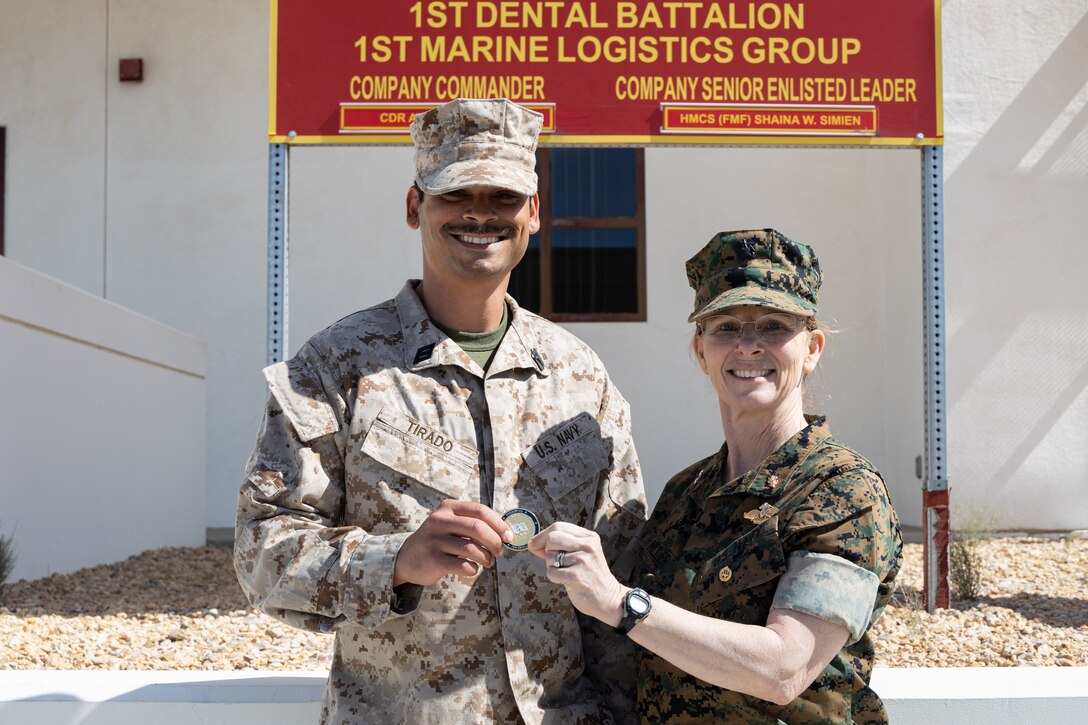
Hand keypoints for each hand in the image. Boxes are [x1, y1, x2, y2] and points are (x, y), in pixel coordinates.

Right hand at [394, 500, 512, 586]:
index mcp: (448, 508)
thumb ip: (474, 524)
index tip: (509, 537)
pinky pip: (462, 565)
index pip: (481, 511)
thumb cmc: (439, 540)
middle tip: (499, 552)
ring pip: (472, 548)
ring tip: (488, 562)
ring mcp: (434, 540)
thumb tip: (507, 533)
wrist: (407, 558)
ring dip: (486, 557)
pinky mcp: (433, 559)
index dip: (499, 524)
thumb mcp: (451, 524)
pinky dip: (473, 568)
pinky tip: (472, 568)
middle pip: (478, 528)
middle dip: (495, 542)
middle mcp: (439, 520)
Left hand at [528, 522, 625, 625]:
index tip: (534, 543)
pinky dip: (554, 577)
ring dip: (552, 566)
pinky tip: (566, 580)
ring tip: (566, 572)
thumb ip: (558, 546)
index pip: (558, 526)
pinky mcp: (576, 576)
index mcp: (589, 537)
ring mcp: (583, 560)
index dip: (542, 535)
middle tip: (556, 561)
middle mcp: (588, 546)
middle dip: (547, 550)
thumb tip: (532, 542)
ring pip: (550, 557)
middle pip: (552, 538)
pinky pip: (551, 572)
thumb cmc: (590, 575)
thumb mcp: (580, 554)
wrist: (608, 598)